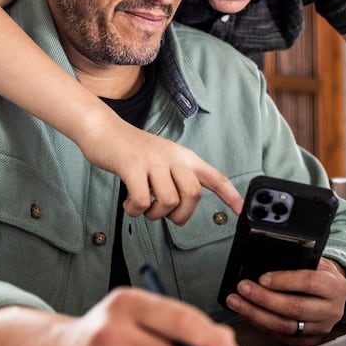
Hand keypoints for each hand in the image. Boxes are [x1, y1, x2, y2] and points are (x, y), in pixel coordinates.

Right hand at [78, 113, 242, 224]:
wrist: (104, 129)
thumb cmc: (132, 150)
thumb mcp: (162, 158)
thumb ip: (176, 176)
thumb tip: (182, 205)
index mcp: (183, 157)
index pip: (214, 176)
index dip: (230, 194)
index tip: (241, 210)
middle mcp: (172, 157)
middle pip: (193, 194)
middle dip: (181, 215)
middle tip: (166, 216)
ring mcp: (152, 160)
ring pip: (168, 201)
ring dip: (155, 215)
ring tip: (143, 208)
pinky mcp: (132, 166)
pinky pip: (143, 201)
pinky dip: (136, 211)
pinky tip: (129, 205)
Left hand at [223, 258, 345, 345]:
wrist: (336, 294)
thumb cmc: (322, 275)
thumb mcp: (318, 262)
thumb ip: (300, 261)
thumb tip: (267, 260)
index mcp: (335, 286)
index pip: (309, 282)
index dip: (284, 280)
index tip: (262, 278)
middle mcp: (331, 310)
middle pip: (294, 307)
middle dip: (263, 298)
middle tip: (243, 289)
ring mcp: (321, 328)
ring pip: (285, 326)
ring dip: (257, 315)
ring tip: (238, 303)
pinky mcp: (310, 340)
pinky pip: (283, 337)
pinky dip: (263, 327)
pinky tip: (249, 315)